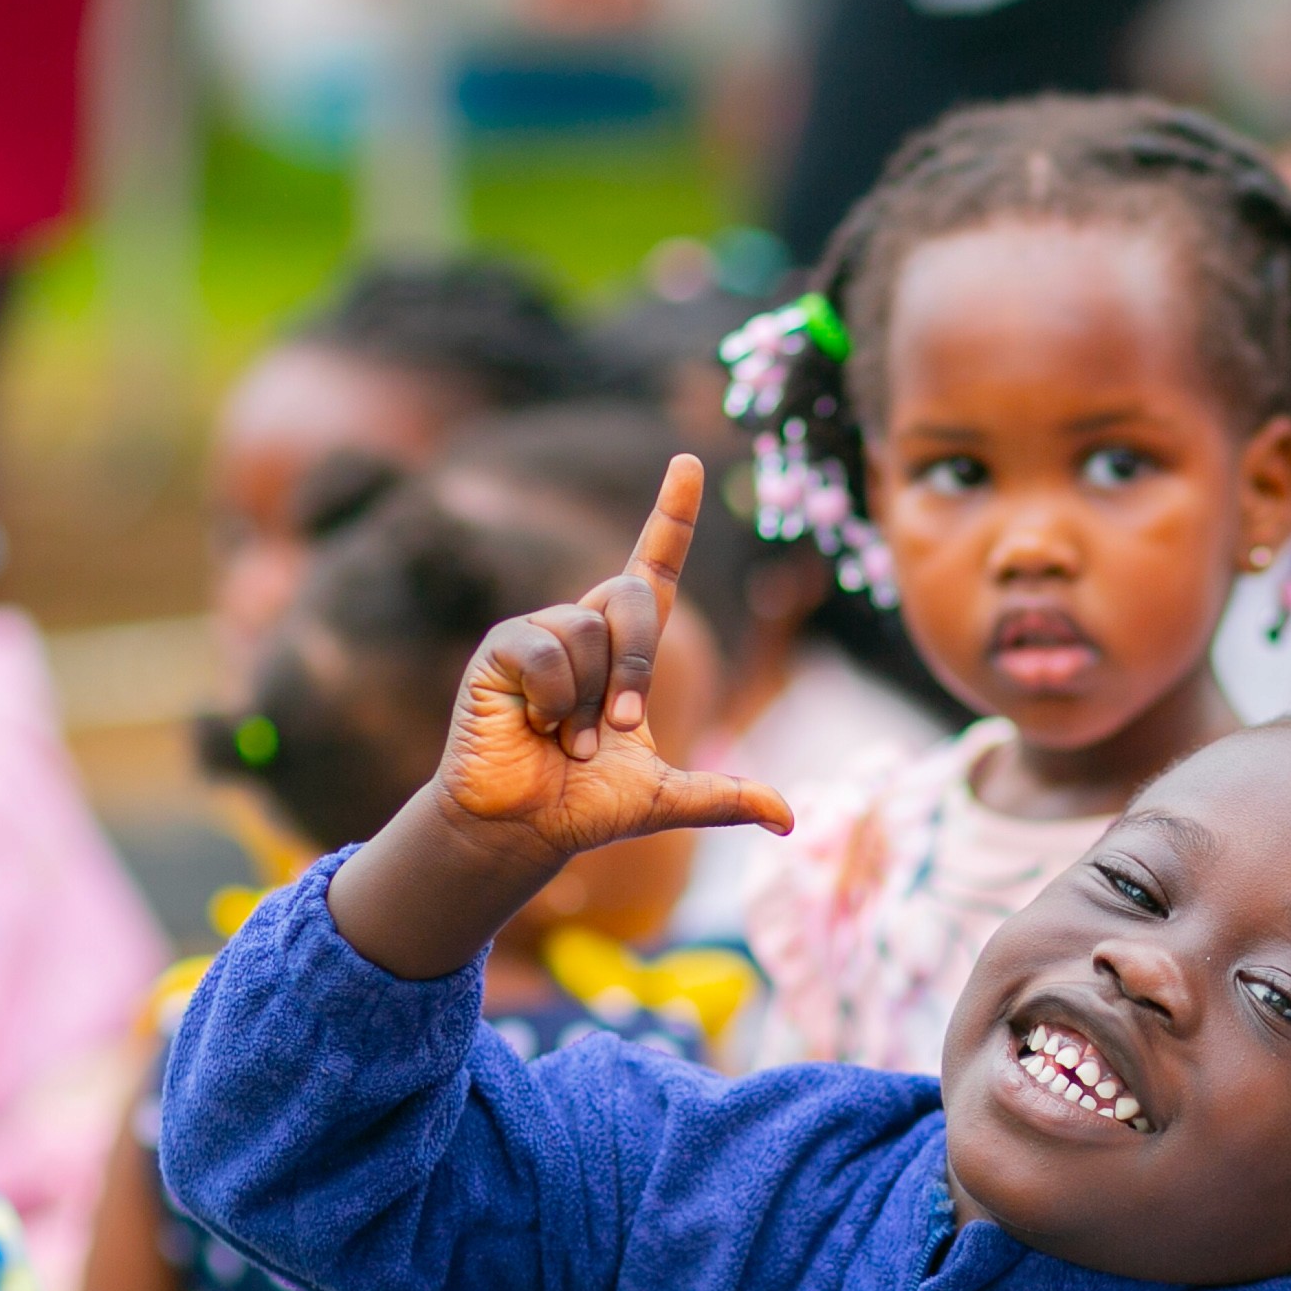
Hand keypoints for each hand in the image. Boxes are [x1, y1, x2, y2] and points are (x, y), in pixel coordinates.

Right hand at [432, 452, 789, 859]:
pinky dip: (553, 698)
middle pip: (630, 598)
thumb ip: (726, 796)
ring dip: (589, 701)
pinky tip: (532, 724)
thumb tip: (789, 819)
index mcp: (622, 651)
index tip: (688, 462)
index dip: (671, 516)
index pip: (653, 567)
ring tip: (565, 739)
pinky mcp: (501, 648)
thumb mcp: (667, 797)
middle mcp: (581, 629)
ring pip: (587, 632)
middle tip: (623, 729)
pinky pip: (547, 650)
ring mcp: (539, 634)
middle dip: (636, 665)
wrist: (522, 829)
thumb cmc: (584, 806)